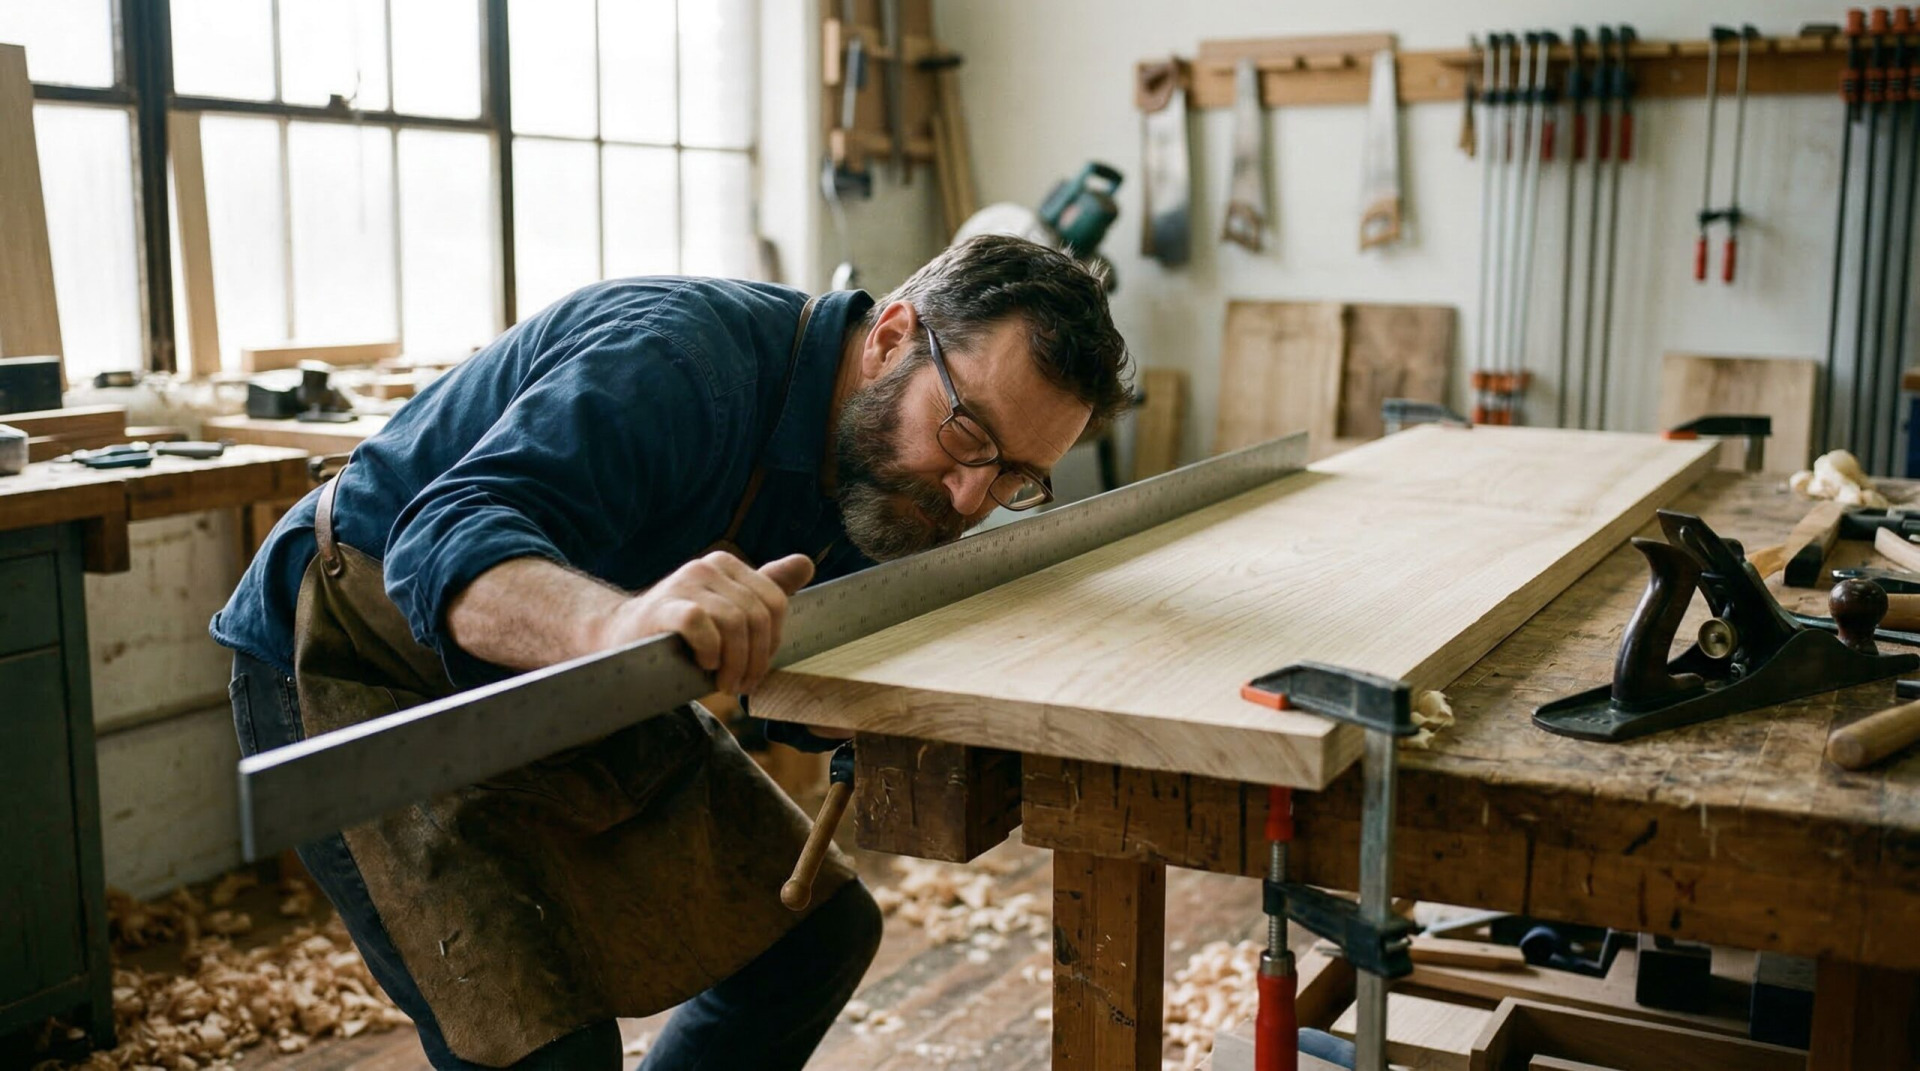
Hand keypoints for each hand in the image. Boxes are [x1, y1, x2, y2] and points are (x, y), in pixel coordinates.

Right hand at [594, 551, 814, 693]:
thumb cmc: (682, 632)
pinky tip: (703, 665)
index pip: (775, 602)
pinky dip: (709, 652)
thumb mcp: (728, 609)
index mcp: (728, 565)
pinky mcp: (665, 606)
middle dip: (755, 659)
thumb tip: (806, 563)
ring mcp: (685, 583)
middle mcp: (709, 566)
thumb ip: (766, 588)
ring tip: (724, 683)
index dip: (772, 641)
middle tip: (741, 683)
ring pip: (734, 623)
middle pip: (757, 616)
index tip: (757, 666)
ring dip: (734, 663)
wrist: (623, 639)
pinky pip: (702, 625)